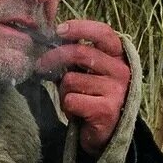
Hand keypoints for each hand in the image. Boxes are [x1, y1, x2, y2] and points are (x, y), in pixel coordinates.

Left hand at [34, 19, 129, 154]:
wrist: (107, 135)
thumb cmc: (94, 99)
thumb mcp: (90, 74)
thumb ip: (78, 57)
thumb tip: (52, 42)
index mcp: (119, 57)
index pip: (103, 33)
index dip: (80, 27)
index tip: (59, 30)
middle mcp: (121, 71)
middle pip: (79, 53)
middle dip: (53, 58)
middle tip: (40, 65)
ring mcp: (116, 90)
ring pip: (70, 80)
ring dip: (64, 91)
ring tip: (75, 100)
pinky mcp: (106, 109)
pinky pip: (71, 99)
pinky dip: (67, 107)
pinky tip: (78, 112)